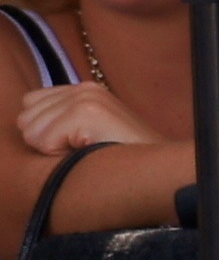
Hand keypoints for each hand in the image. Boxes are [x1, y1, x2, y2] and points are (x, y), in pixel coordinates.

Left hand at [19, 81, 161, 155]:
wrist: (152, 172)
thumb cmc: (114, 160)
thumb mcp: (85, 134)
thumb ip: (60, 119)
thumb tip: (25, 122)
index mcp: (84, 90)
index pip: (30, 102)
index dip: (43, 129)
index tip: (72, 142)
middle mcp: (85, 88)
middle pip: (26, 116)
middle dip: (43, 139)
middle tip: (78, 149)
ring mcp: (88, 97)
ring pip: (31, 129)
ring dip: (51, 149)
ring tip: (82, 152)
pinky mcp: (87, 112)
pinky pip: (43, 140)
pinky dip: (57, 154)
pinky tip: (84, 153)